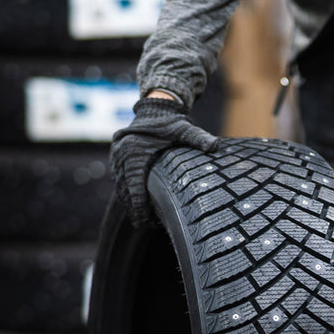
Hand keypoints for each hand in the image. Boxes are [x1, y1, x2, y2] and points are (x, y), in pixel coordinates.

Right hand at [110, 96, 220, 226]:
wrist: (154, 109)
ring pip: (120, 187)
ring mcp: (117, 157)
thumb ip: (199, 138)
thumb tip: (216, 146)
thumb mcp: (184, 129)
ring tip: (143, 220)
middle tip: (146, 224)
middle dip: (133, 209)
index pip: (134, 183)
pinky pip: (120, 180)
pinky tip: (137, 206)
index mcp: (134, 150)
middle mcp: (121, 155)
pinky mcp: (118, 159)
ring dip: (129, 204)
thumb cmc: (170, 122)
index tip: (144, 219)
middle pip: (124, 189)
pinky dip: (126, 194)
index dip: (138, 203)